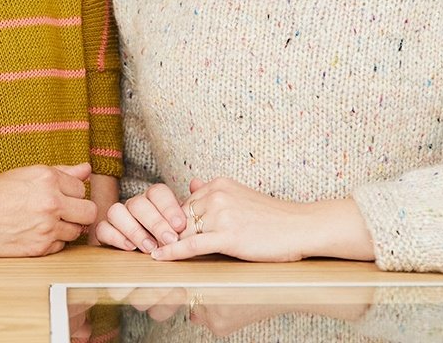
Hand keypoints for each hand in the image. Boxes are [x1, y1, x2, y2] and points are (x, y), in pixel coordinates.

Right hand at [0, 162, 95, 256]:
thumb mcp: (27, 173)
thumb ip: (62, 172)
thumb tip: (86, 169)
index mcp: (48, 178)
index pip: (81, 187)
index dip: (71, 192)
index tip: (61, 195)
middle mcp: (51, 202)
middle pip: (89, 211)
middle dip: (80, 211)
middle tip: (66, 211)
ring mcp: (47, 227)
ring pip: (77, 231)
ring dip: (67, 227)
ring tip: (47, 222)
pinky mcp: (39, 249)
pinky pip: (61, 246)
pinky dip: (54, 241)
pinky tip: (38, 233)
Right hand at [96, 181, 185, 252]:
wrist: (150, 253)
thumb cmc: (169, 235)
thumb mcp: (183, 223)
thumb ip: (190, 203)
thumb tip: (196, 182)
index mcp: (153, 198)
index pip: (158, 192)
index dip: (168, 207)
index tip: (180, 225)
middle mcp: (135, 204)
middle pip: (140, 203)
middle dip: (155, 222)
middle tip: (168, 240)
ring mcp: (118, 216)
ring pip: (118, 211)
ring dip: (134, 229)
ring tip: (150, 247)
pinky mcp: (105, 230)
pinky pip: (103, 227)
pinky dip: (115, 236)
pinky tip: (130, 247)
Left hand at [149, 178, 374, 262]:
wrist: (301, 227)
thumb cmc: (273, 217)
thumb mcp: (240, 195)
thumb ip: (213, 191)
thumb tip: (192, 184)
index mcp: (219, 184)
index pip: (185, 203)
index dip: (170, 220)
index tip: (153, 230)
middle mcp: (217, 194)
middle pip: (180, 216)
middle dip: (163, 231)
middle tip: (141, 242)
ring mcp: (221, 213)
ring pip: (183, 230)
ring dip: (164, 242)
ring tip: (145, 252)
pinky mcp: (227, 234)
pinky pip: (193, 245)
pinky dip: (173, 252)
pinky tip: (160, 258)